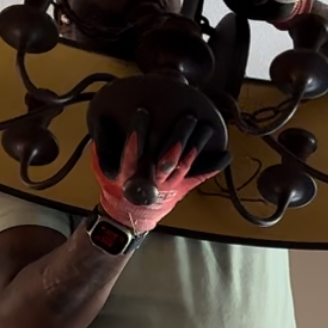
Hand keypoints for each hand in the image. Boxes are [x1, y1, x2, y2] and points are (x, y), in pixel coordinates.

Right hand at [91, 127, 220, 231]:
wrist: (129, 215)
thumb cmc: (115, 187)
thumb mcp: (102, 167)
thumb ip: (103, 145)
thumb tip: (102, 119)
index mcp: (130, 172)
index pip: (133, 150)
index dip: (138, 132)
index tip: (142, 112)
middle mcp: (153, 179)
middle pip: (168, 156)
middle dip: (179, 136)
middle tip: (188, 117)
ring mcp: (171, 184)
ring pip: (186, 163)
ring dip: (197, 144)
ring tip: (207, 126)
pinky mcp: (182, 187)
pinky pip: (200, 177)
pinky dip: (213, 166)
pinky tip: (226, 154)